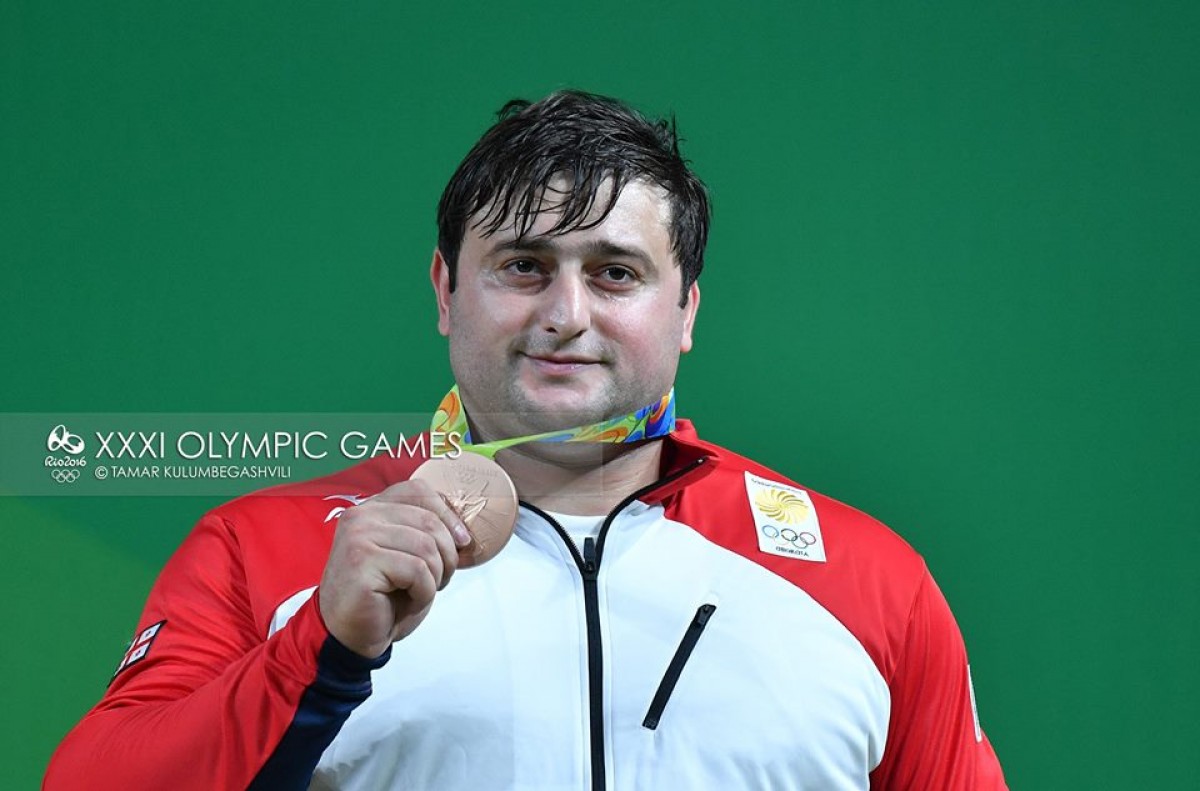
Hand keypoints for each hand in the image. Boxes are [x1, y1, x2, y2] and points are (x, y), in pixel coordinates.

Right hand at [317, 479, 472, 658]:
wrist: (350, 637)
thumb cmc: (382, 599)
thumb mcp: (408, 557)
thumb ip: (425, 533)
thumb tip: (463, 530)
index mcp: (372, 509)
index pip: (419, 491)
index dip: (448, 515)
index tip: (461, 542)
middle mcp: (361, 516)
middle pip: (429, 521)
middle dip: (447, 555)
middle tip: (438, 580)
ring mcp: (358, 537)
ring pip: (426, 547)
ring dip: (435, 578)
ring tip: (419, 593)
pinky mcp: (361, 561)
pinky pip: (417, 570)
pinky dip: (424, 592)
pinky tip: (408, 602)